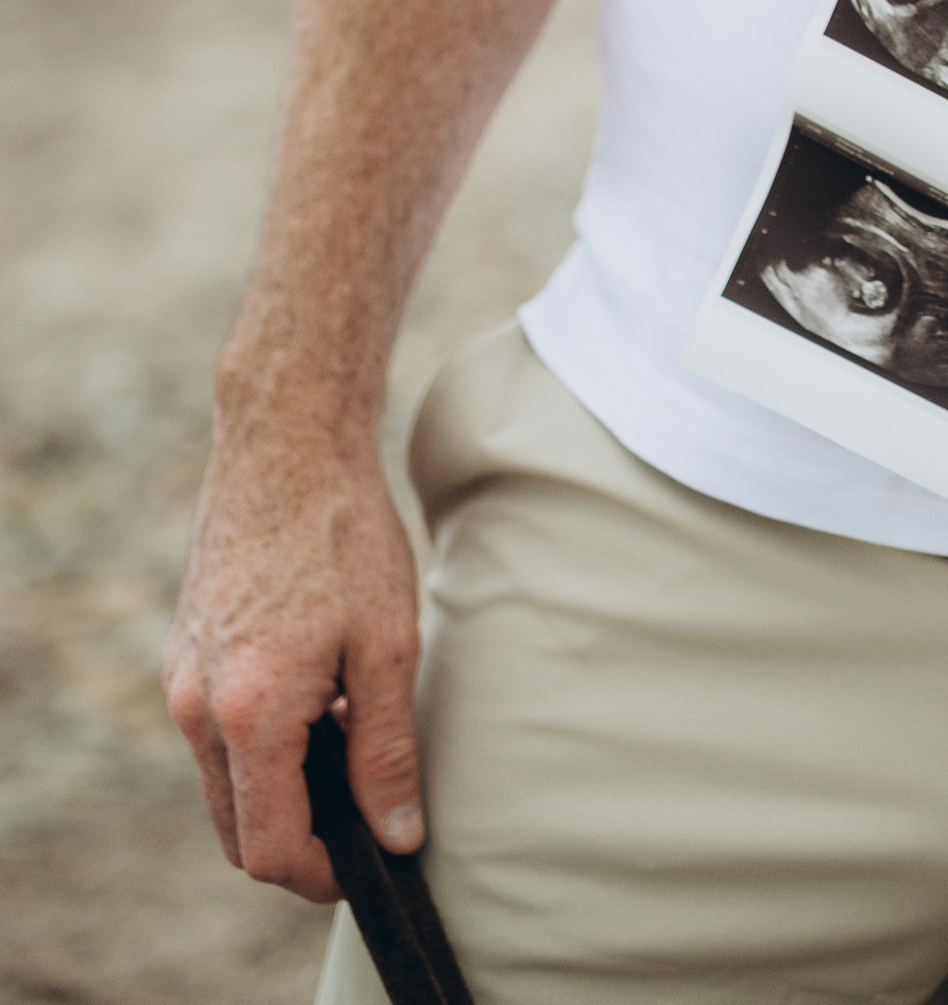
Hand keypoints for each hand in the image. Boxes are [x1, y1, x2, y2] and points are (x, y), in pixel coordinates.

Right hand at [164, 406, 424, 905]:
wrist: (287, 440)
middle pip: (238, 828)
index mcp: (248, 713)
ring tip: (354, 734)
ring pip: (226, 782)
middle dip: (299, 840)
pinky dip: (262, 743)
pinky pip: (217, 734)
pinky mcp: (184, 654)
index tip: (371, 858)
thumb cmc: (344, 532)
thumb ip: (387, 750)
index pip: (269, 846)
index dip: (321, 872)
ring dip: (283, 786)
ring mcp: (182, 680)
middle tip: (367, 812)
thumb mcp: (388, 644)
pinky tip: (321, 694)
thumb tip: (398, 834)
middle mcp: (197, 707)